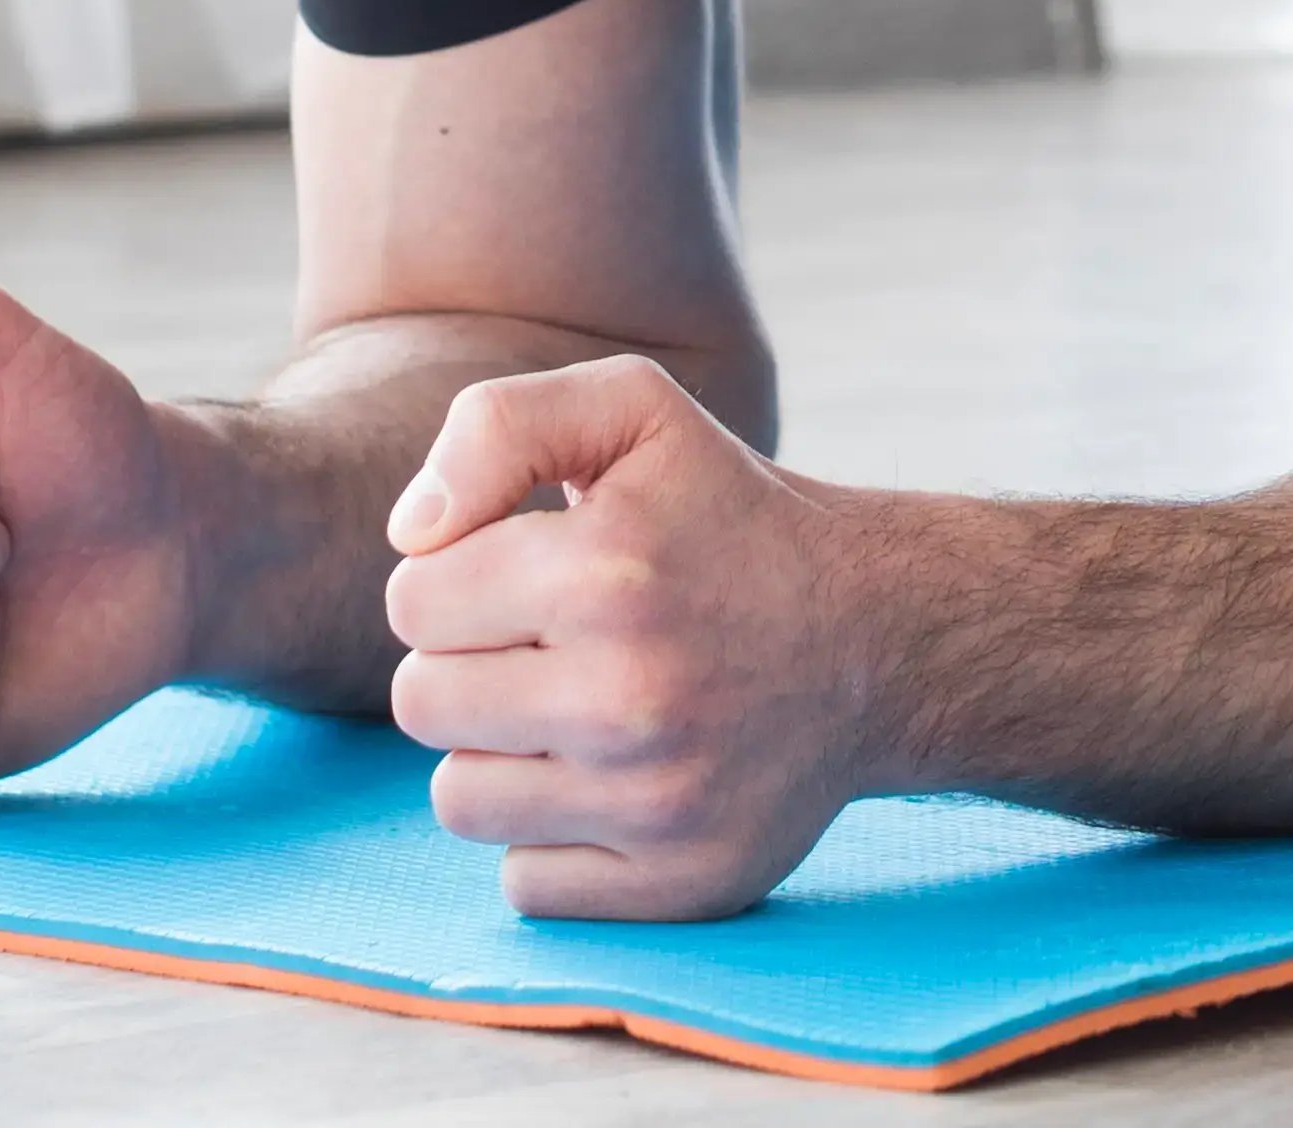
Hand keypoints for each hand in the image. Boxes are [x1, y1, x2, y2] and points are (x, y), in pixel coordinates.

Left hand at [383, 356, 884, 917]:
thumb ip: (497, 425)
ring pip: (459, 801)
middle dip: (469, 668)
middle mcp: (631, 695)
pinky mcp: (680, 882)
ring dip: (501, 758)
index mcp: (605, 570)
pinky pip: (525, 882)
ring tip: (579, 716)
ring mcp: (657, 801)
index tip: (533, 578)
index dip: (460, 581)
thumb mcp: (634, 411)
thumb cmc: (731, 520)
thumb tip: (409, 534)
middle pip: (420, 704)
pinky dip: (554, 840)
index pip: (411, 600)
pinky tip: (615, 786)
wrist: (883, 640)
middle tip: (551, 648)